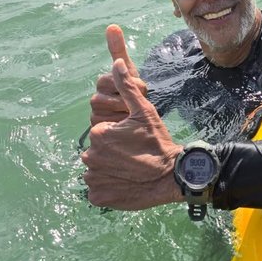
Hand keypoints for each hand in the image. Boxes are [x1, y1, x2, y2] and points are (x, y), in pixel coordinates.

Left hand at [82, 58, 183, 209]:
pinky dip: (109, 187)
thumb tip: (116, 63)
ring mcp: (93, 179)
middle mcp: (90, 156)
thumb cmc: (158, 141)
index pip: (103, 132)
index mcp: (98, 133)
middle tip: (134, 155)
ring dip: (110, 169)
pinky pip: (98, 189)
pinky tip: (126, 182)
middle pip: (99, 151)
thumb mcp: (144, 111)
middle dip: (113, 152)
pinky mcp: (97, 197)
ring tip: (132, 169)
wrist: (171, 176)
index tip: (134, 140)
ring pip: (97, 170)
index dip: (118, 135)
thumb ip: (126, 86)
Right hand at [89, 25, 147, 125]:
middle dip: (122, 100)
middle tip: (135, 102)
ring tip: (132, 115)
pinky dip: (118, 127)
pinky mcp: (99, 134)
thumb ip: (119, 50)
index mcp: (103, 85)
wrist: (143, 122)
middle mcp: (96, 100)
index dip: (124, 83)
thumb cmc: (135, 93)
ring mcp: (95, 117)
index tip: (137, 85)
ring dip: (121, 115)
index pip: (105, 80)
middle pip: (100, 99)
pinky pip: (104, 130)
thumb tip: (112, 25)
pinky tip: (127, 125)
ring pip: (102, 114)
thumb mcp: (131, 72)